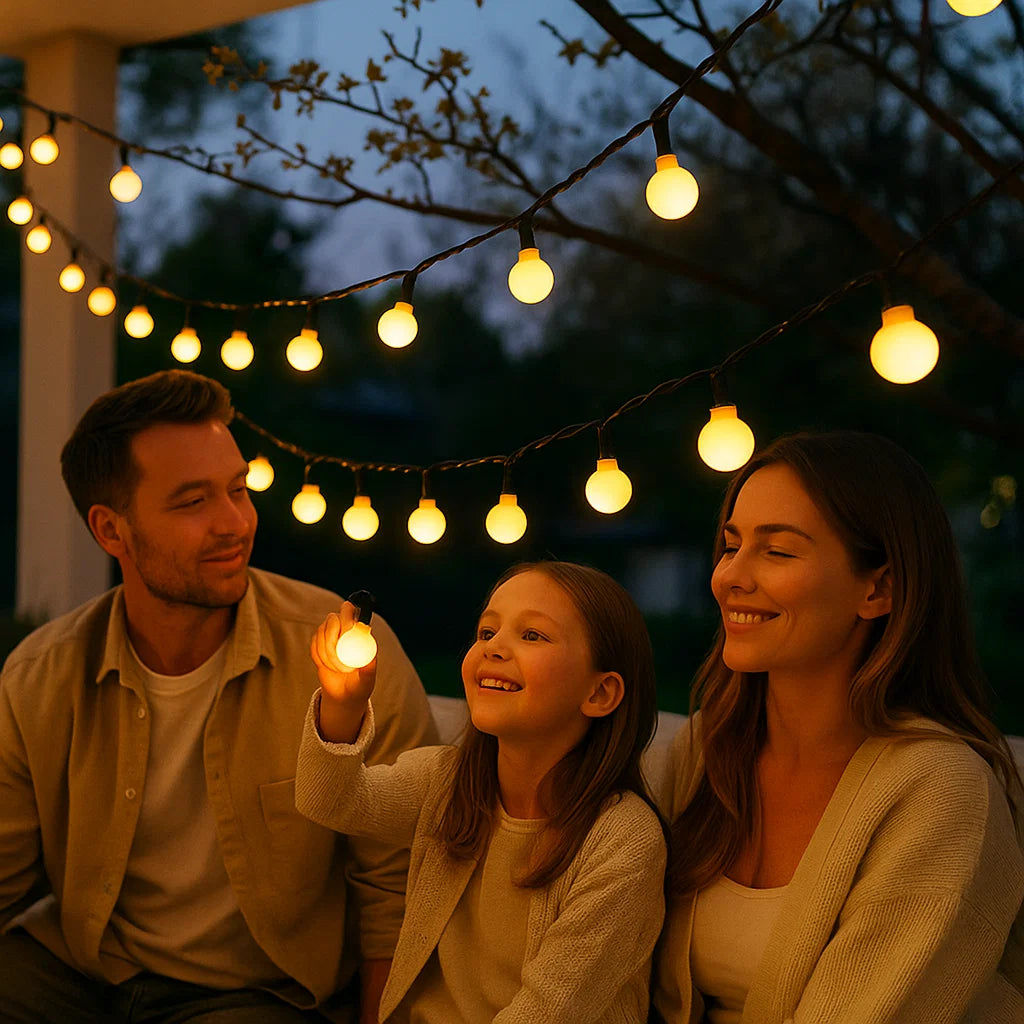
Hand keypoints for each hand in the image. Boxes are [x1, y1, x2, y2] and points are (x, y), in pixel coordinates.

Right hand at [310, 601, 376, 742]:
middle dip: (333, 637)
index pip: (351, 611)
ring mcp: (329, 634)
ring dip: (328, 654)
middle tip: (338, 654)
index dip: (347, 616)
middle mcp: (344, 627)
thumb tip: (369, 658)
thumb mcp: (367, 680)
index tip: (348, 631)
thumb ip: (368, 668)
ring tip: (339, 669)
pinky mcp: (317, 644)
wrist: (344, 695)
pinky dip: (320, 658)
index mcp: (360, 631)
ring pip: (321, 634)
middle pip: (333, 619)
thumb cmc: (360, 685)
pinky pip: (314, 645)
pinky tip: (329, 668)